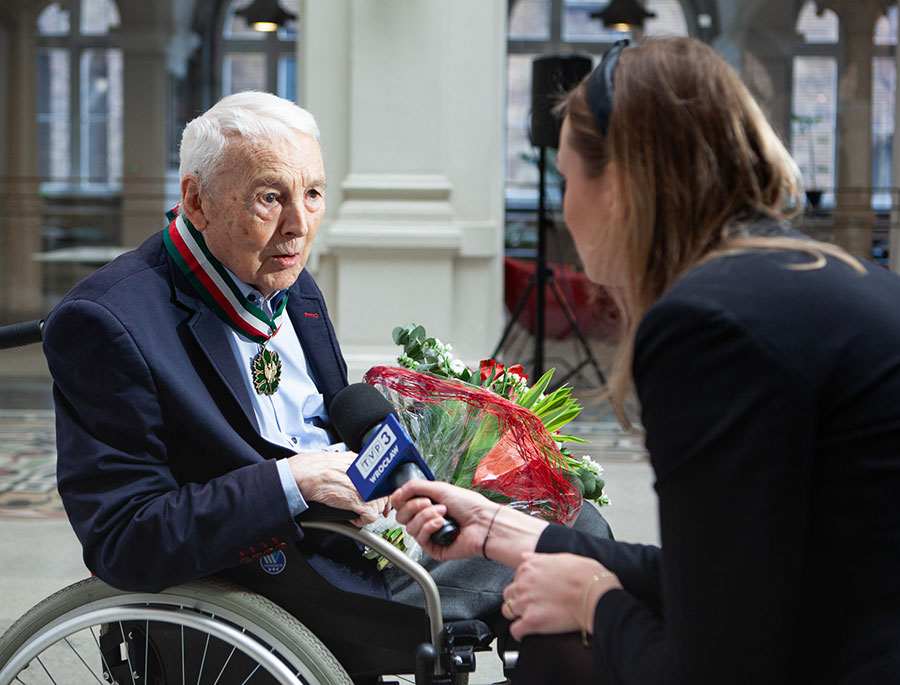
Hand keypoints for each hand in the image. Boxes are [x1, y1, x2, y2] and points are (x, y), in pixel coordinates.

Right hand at [287, 451, 389, 526]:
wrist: (304, 474)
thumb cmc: (314, 468)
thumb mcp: (340, 459)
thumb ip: (353, 467)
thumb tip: (359, 476)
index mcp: (362, 461)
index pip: (383, 480)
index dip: (382, 493)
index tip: (381, 501)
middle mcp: (366, 473)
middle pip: (384, 494)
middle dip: (377, 505)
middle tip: (367, 510)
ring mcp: (364, 486)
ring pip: (378, 507)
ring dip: (367, 513)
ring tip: (355, 513)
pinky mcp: (357, 500)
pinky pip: (370, 517)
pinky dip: (362, 521)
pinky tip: (352, 518)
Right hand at [392, 479, 499, 560]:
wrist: (483, 522)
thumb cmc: (470, 505)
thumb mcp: (439, 488)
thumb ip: (414, 487)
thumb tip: (397, 492)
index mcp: (428, 503)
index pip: (402, 504)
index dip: (401, 500)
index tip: (405, 495)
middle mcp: (427, 518)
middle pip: (402, 516)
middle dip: (414, 507)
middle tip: (429, 502)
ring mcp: (430, 534)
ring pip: (410, 527)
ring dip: (426, 516)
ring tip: (443, 513)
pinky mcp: (433, 548)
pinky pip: (419, 538)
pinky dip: (429, 527)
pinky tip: (441, 523)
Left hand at [501, 552, 621, 641]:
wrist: (595, 593)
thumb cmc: (585, 575)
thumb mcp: (561, 556)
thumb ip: (539, 557)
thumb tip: (525, 556)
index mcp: (530, 566)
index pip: (516, 578)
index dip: (524, 586)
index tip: (533, 592)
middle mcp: (524, 583)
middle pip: (509, 594)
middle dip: (517, 599)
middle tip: (531, 605)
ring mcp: (526, 602)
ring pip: (507, 611)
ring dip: (517, 615)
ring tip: (528, 618)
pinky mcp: (532, 621)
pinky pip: (515, 630)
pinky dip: (519, 633)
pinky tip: (527, 632)